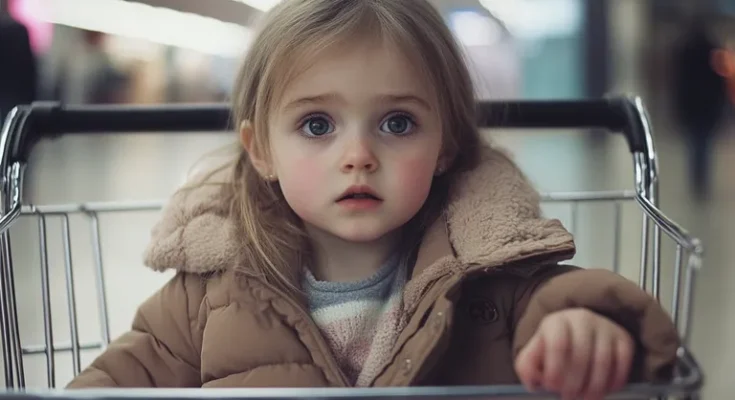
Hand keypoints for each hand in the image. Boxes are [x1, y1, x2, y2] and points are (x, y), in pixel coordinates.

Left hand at [514, 308, 633, 399]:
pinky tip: (603, 391)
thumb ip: (527, 367)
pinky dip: (614, 382)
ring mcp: (605, 327)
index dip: (555, 369)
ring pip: (603, 360)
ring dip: (594, 386)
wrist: (579, 331)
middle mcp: (582, 319)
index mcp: (556, 321)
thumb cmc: (553, 347)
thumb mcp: (534, 354)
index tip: (552, 387)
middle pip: (581, 354)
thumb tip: (533, 382)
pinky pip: (623, 362)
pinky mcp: (623, 338)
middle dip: (574, 382)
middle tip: (568, 397)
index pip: (558, 343)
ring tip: (585, 398)